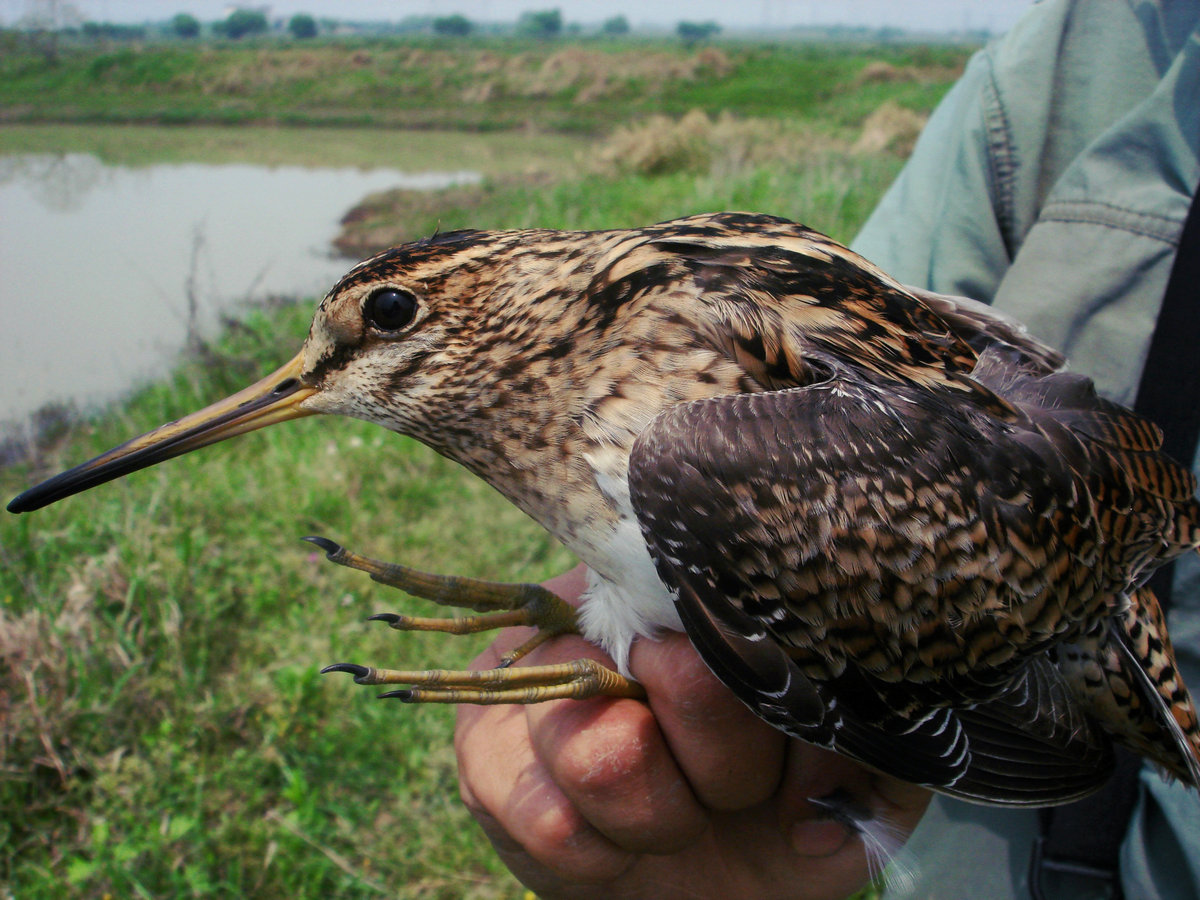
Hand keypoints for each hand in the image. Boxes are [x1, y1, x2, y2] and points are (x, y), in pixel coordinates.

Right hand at [454, 566, 932, 899]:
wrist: (702, 889)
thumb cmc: (778, 820)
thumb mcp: (851, 788)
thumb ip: (867, 756)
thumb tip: (818, 777)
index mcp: (704, 601)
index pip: (739, 601)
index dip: (774, 697)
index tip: (795, 758)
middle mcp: (614, 609)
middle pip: (683, 669)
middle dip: (729, 767)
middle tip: (732, 790)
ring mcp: (537, 674)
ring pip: (606, 749)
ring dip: (662, 821)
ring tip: (675, 820)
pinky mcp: (482, 754)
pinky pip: (549, 822)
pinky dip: (602, 860)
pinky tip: (616, 850)